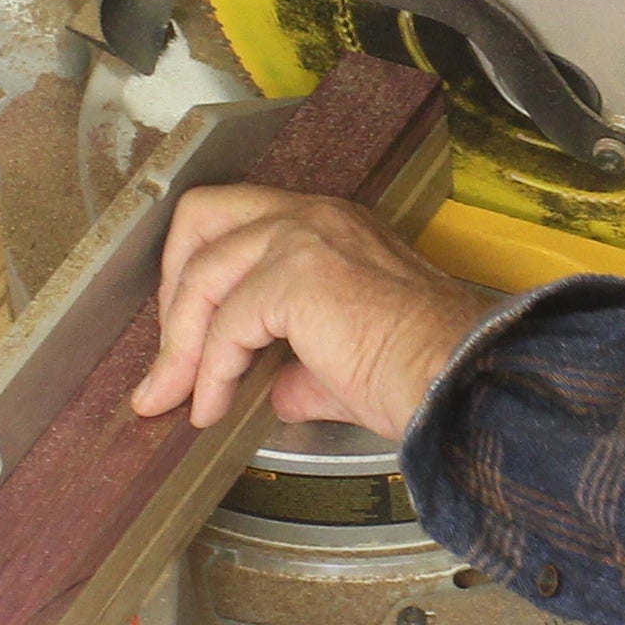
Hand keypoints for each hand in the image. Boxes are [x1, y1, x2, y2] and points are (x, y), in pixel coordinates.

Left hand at [129, 187, 490, 434]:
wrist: (456, 380)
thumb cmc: (422, 373)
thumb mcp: (342, 365)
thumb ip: (299, 368)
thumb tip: (273, 391)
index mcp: (330, 227)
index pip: (236, 225)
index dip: (199, 278)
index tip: (186, 342)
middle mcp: (314, 216)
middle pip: (201, 219)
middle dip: (171, 288)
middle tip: (167, 357)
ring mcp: (304, 237)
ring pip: (202, 275)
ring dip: (180, 345)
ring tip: (176, 398)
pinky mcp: (295, 276)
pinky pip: (225, 323)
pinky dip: (210, 370)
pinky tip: (213, 408)